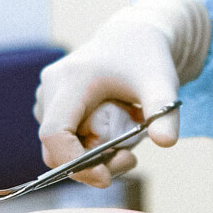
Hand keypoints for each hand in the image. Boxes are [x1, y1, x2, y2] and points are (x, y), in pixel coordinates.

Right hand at [33, 9, 182, 187]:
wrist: (135, 36)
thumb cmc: (147, 58)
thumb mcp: (161, 84)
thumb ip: (164, 113)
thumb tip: (165, 143)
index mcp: (70, 79)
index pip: (54, 134)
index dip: (74, 163)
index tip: (106, 177)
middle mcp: (51, 86)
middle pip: (54, 146)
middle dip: (89, 164)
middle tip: (130, 159)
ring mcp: (48, 94)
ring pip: (57, 145)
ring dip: (88, 157)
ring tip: (127, 142)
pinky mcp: (51, 101)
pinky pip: (61, 137)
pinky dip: (84, 146)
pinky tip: (113, 133)